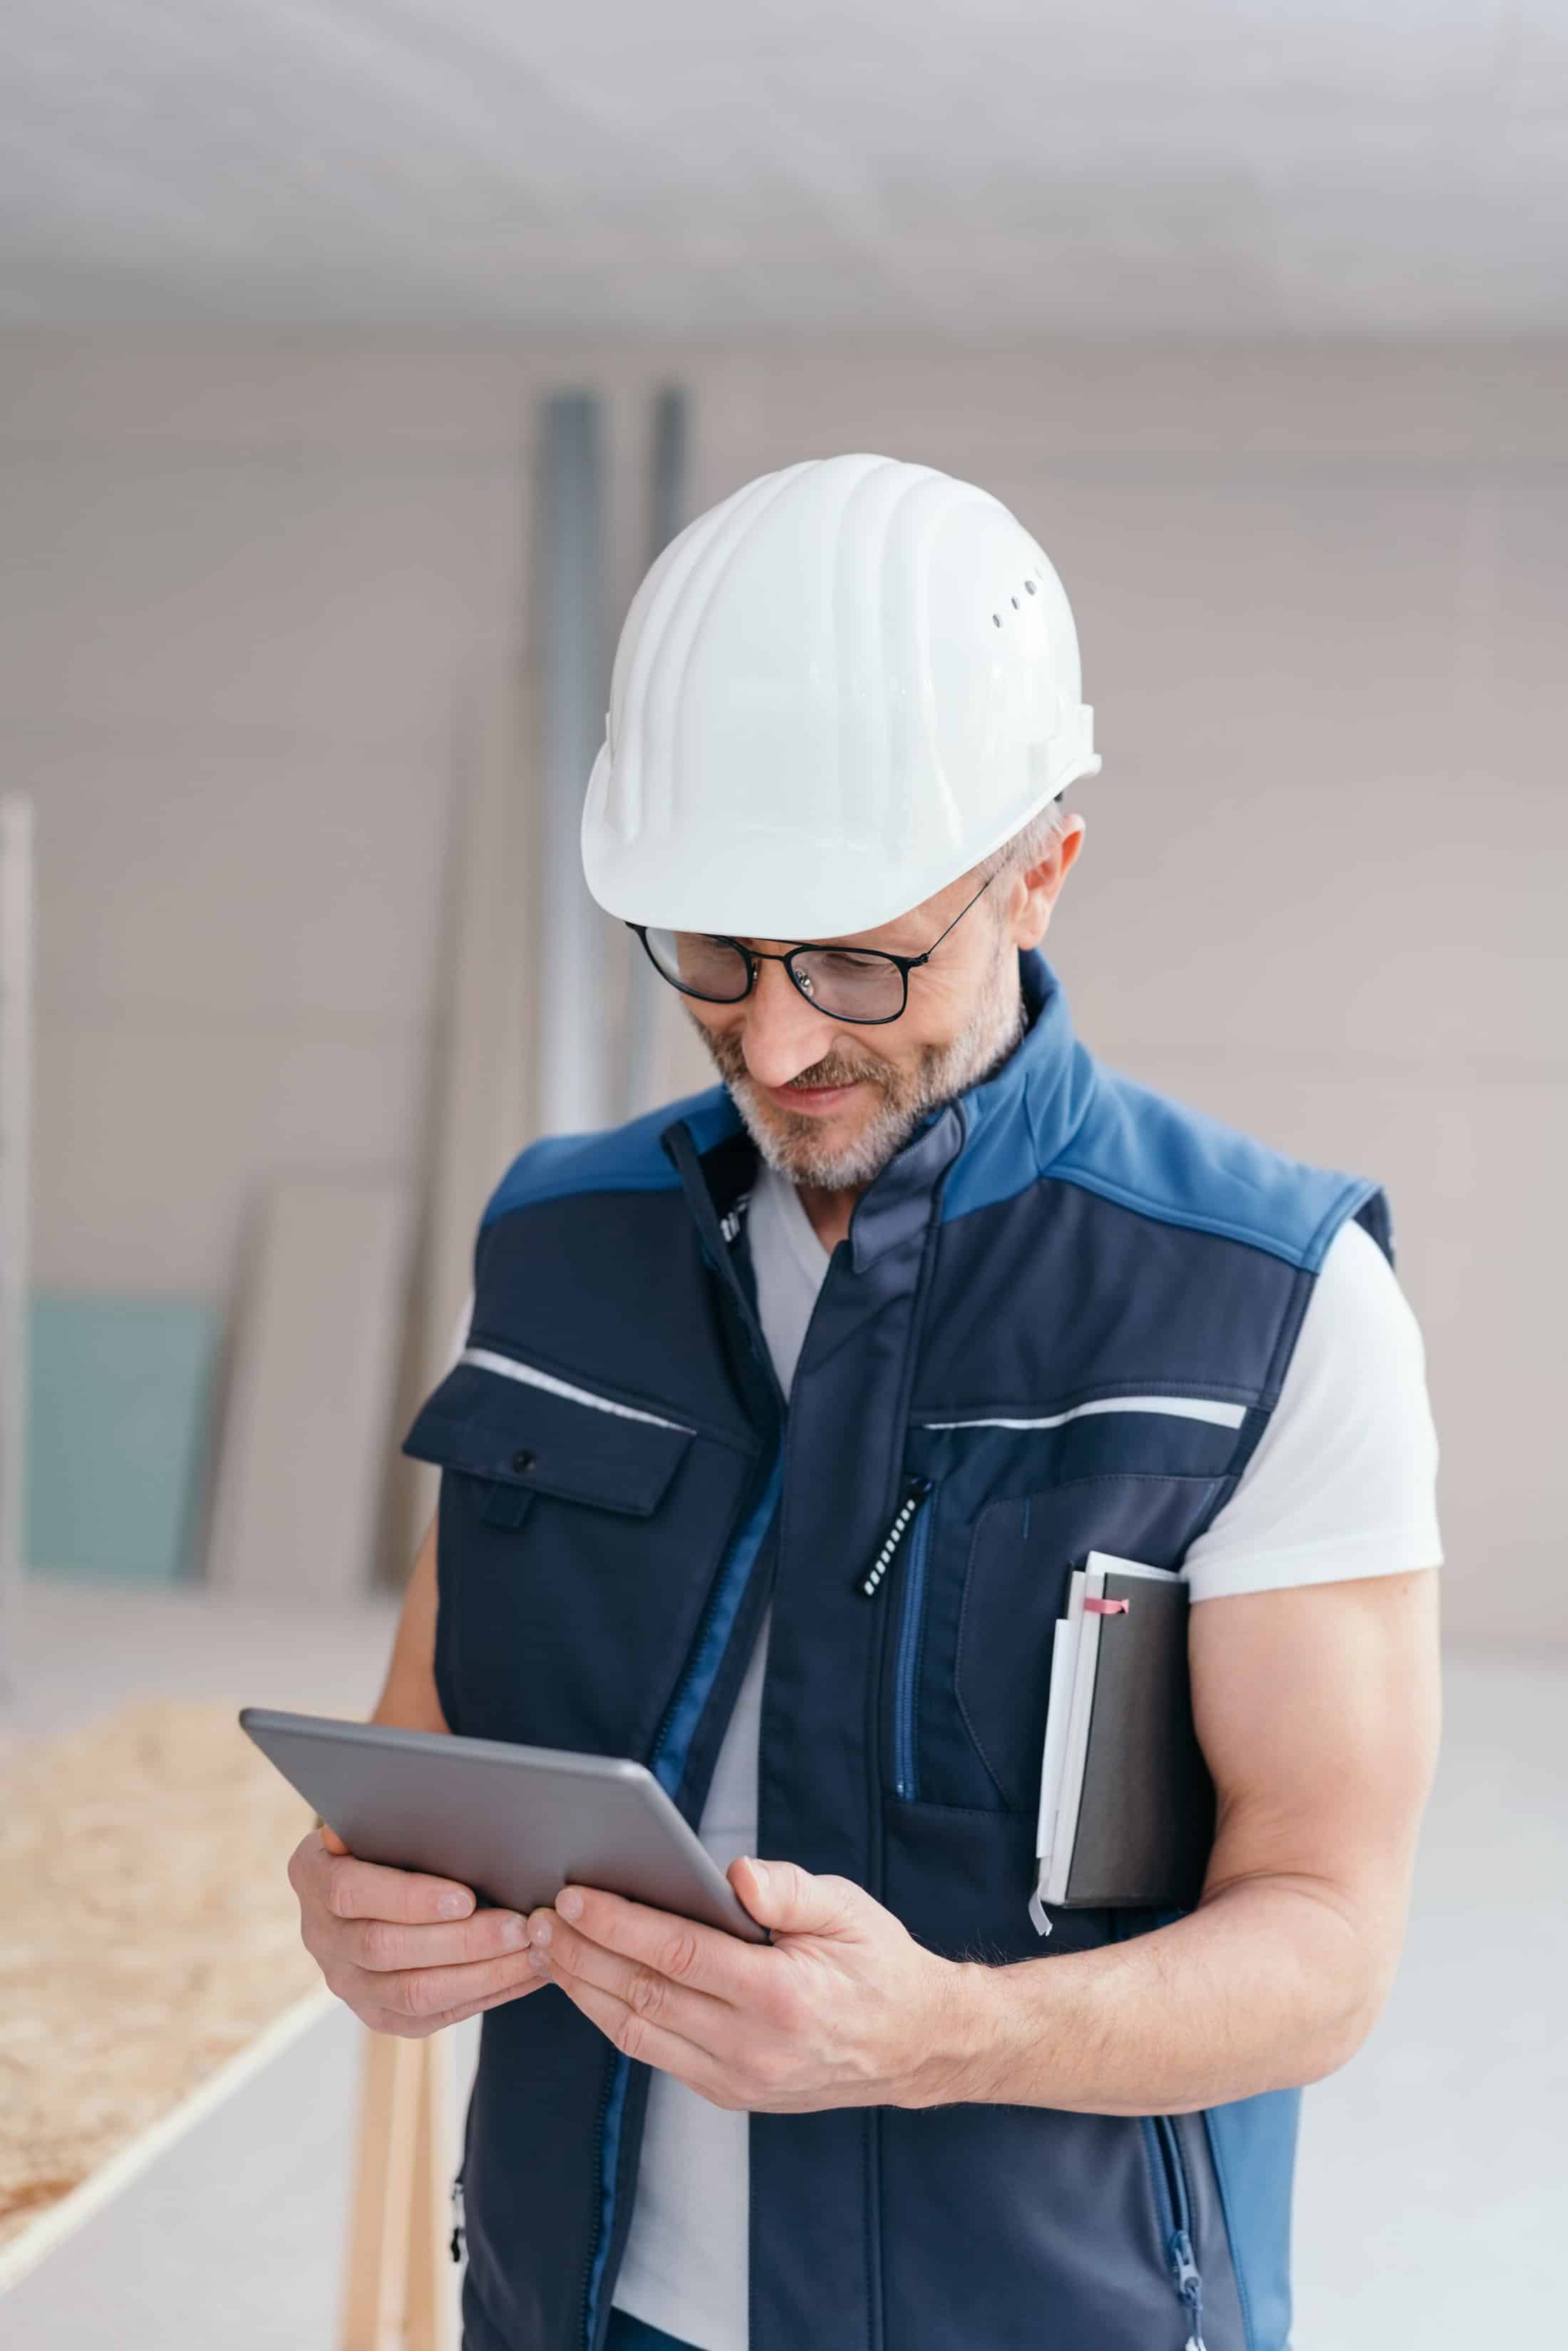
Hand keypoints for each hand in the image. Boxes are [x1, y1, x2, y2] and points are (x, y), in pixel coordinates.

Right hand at [288, 1823, 550, 2038]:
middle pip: (386, 1949)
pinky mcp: (379, 2015)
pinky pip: (434, 2016)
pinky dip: (486, 1995)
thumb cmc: (387, 1835)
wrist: (369, 1879)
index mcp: (312, 1877)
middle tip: (519, 1927)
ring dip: (481, 1974)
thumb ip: (394, 1819)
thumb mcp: (379, 1817)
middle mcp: (320, 1936)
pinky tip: (526, 1974)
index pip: (352, 1894)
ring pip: (413, 1993)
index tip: (466, 1897)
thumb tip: (433, 1808)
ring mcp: (347, 1983)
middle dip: (461, 1940)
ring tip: (532, 1952)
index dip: (409, 1898)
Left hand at [520, 1857, 986, 2110]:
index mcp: (780, 1997)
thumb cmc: (876, 1962)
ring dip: (581, 1989)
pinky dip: (611, 2016)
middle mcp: (753, 2049)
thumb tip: (733, 1874)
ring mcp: (738, 2080)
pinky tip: (586, 1981)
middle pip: (642, 1996)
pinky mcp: (728, 2093)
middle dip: (579, 1955)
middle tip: (533, 1918)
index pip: (676, 1955)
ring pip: (636, 2032)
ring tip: (542, 1948)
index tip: (570, 1895)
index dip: (616, 1924)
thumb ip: (788, 1889)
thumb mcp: (847, 1907)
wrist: (914, 2046)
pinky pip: (653, 2051)